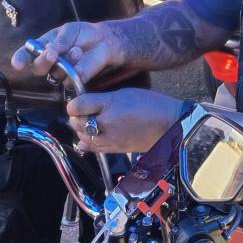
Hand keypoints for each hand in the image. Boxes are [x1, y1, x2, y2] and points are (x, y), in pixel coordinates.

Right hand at [11, 21, 115, 81]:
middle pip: (38, 68)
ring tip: (77, 50)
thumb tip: (50, 50)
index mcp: (42, 47)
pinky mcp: (74, 80)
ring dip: (65, 62)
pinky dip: (76, 69)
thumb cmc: (82, 34)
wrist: (103, 40)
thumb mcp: (70, 30)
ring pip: (55, 74)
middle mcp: (48, 62)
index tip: (17, 64)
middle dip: (43, 61)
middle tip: (52, 53)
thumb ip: (60, 41)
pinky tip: (81, 57)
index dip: (20, 60)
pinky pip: (71, 80)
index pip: (26, 55)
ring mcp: (60, 73)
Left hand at [67, 89, 184, 153]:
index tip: (76, 102)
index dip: (73, 103)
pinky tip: (87, 138)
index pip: (78, 105)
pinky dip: (86, 142)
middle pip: (77, 122)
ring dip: (80, 130)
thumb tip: (85, 102)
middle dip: (75, 117)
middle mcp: (107, 122)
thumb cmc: (151, 104)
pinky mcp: (115, 149)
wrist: (169, 125)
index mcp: (110, 103)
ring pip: (82, 136)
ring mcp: (110, 138)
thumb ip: (103, 98)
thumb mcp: (125, 92)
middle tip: (80, 112)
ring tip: (86, 123)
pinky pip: (93, 148)